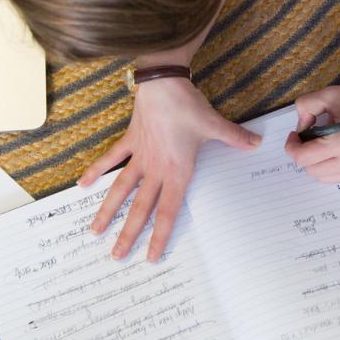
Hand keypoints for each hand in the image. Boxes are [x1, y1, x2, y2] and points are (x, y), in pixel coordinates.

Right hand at [80, 78, 260, 260]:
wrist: (163, 82)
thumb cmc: (187, 106)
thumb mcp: (214, 124)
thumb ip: (235, 138)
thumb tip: (257, 143)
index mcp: (177, 171)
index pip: (167, 211)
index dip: (159, 236)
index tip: (151, 256)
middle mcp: (155, 169)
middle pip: (140, 208)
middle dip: (128, 234)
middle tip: (117, 257)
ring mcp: (140, 156)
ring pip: (120, 189)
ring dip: (108, 211)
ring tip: (95, 232)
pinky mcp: (130, 141)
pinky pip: (111, 159)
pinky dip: (97, 170)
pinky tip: (82, 185)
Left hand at [284, 70, 339, 182]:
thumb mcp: (332, 94)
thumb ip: (306, 106)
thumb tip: (301, 127)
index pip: (303, 158)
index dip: (292, 146)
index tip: (296, 135)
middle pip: (311, 170)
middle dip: (303, 154)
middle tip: (308, 137)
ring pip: (323, 177)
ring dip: (316, 162)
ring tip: (323, 142)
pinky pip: (339, 176)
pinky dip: (330, 166)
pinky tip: (336, 148)